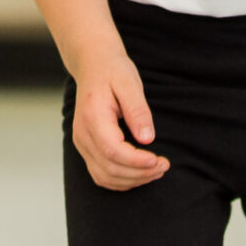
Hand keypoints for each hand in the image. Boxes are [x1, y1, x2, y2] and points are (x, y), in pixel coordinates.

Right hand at [70, 52, 167, 191]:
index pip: (112, 150)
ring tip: (156, 170)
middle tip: (164, 165)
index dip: (137, 162)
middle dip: (140, 173)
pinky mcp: (86, 147)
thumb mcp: (129, 82)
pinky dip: (122, 180)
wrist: (93, 64)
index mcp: (93, 117)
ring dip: (133, 180)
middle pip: (110, 168)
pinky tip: (140, 173)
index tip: (158, 160)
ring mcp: (81, 142)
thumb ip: (138, 111)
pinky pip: (101, 174)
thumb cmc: (113, 71)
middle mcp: (83, 133)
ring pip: (105, 176)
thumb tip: (147, 138)